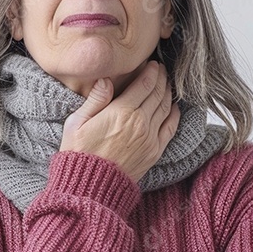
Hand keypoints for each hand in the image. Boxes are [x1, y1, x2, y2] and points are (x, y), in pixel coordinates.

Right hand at [59, 59, 180, 184]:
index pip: (144, 84)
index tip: (152, 64)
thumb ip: (95, 99)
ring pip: (166, 107)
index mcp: (121, 112)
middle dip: (161, 79)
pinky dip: (175, 114)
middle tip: (161, 70)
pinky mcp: (155, 151)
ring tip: (166, 84)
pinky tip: (173, 107)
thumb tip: (106, 80)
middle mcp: (140, 122)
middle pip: (158, 93)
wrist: (91, 187)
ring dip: (168, 93)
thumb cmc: (79, 154)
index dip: (151, 71)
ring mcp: (150, 138)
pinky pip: (171, 127)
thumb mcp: (77, 123)